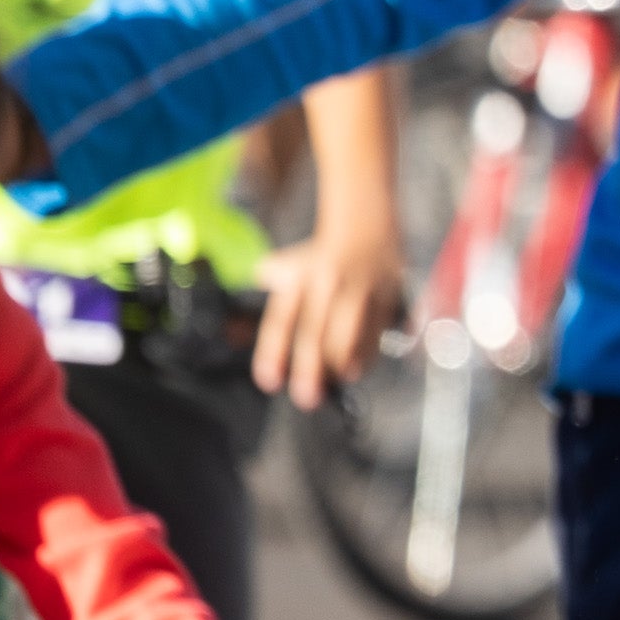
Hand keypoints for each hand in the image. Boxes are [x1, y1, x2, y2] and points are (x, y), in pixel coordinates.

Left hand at [253, 227, 403, 408]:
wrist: (367, 222)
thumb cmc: (322, 254)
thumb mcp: (288, 265)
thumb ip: (267, 296)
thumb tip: (232, 329)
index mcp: (299, 278)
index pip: (281, 320)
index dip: (273, 353)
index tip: (269, 382)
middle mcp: (327, 283)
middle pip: (316, 332)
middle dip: (310, 368)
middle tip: (306, 397)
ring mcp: (360, 288)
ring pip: (351, 332)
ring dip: (343, 361)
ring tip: (338, 379)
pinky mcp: (387, 293)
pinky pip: (378, 329)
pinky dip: (369, 352)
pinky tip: (359, 367)